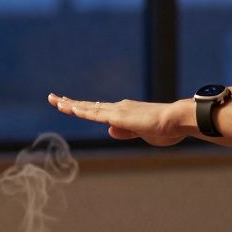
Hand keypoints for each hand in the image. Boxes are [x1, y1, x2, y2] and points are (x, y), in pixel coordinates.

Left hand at [47, 93, 187, 146]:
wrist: (177, 120)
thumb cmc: (167, 128)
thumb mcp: (143, 133)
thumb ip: (127, 132)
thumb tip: (110, 130)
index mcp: (124, 113)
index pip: (98, 110)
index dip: (83, 107)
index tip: (69, 104)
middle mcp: (118, 108)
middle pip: (89, 106)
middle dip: (69, 103)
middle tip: (53, 98)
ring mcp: (118, 111)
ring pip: (89, 108)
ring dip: (71, 105)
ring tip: (55, 101)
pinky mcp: (120, 117)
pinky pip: (96, 114)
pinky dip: (82, 110)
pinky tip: (71, 108)